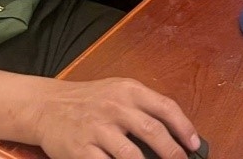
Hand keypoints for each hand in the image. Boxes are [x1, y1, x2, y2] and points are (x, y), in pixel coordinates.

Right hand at [34, 77, 198, 158]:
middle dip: (172, 152)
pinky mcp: (81, 149)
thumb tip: (174, 134)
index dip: (184, 128)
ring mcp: (97, 128)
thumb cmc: (89, 100)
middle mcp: (115, 107)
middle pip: (152, 131)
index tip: (194, 145)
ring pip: (131, 154)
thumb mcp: (118, 92)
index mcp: (129, 90)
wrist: (48, 105)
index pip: (165, 107)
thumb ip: (142, 108)